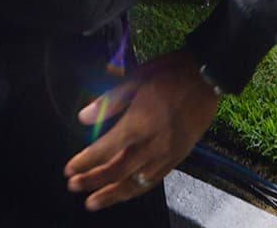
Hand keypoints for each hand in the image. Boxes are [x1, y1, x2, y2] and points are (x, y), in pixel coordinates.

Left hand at [64, 50, 219, 210]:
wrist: (207, 76)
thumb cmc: (170, 73)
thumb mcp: (136, 78)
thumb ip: (109, 101)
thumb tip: (83, 118)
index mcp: (139, 122)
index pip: (105, 149)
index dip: (85, 162)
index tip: (69, 170)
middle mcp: (153, 143)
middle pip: (118, 170)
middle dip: (93, 181)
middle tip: (74, 186)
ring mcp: (168, 152)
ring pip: (136, 182)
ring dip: (112, 194)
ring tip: (93, 202)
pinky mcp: (180, 155)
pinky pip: (155, 179)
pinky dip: (137, 189)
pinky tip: (126, 192)